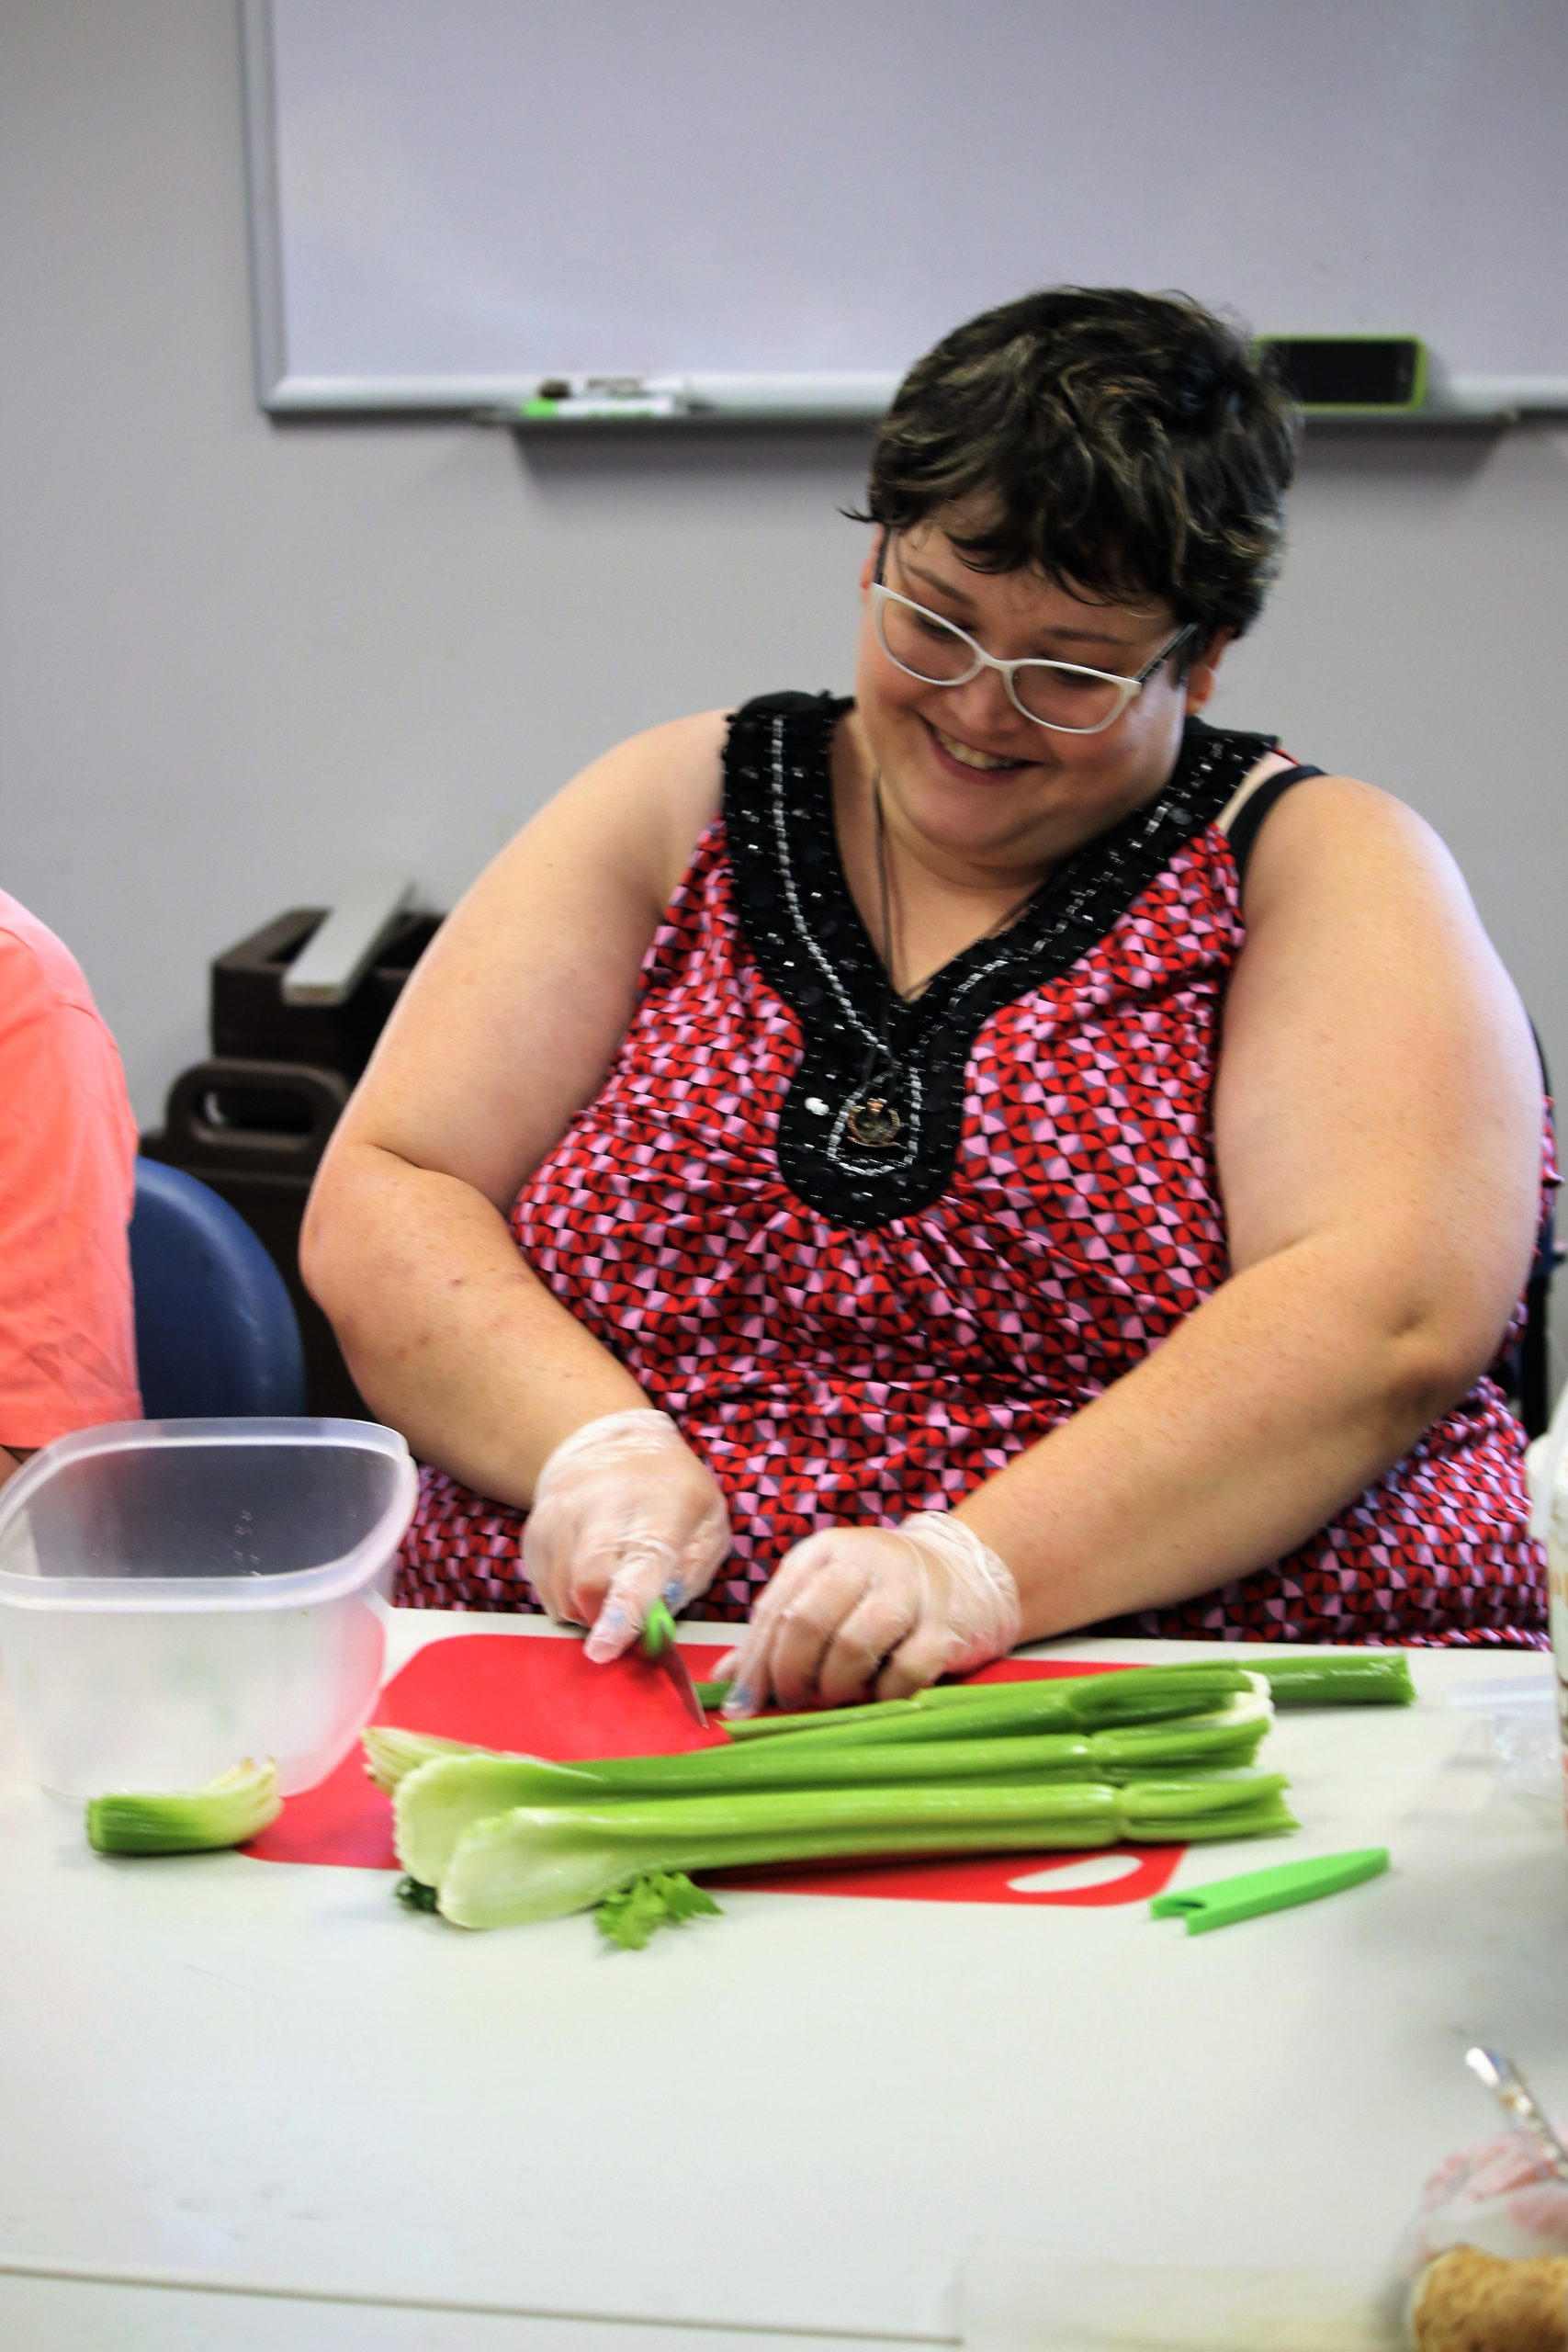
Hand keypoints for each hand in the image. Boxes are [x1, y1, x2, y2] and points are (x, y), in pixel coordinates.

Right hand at [523, 1409, 729, 1662]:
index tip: (604, 1651)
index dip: (621, 1614)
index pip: (637, 1568)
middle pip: (587, 1583)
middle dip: (602, 1619)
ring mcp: (562, 1515)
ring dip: (585, 1608)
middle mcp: (603, 1507)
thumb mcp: (709, 1523)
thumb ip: (692, 1573)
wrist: (611, 1443)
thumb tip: (660, 1620)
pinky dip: (566, 1595)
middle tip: (623, 1619)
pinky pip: (543, 1585)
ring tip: (610, 1584)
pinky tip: (586, 1572)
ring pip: (561, 1591)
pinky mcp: (536, 1529)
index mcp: (659, 1510)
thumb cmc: (673, 1492)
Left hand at [718, 1513, 1020, 1716]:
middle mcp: (863, 1561)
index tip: (742, 1704)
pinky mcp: (945, 1626)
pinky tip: (877, 1695)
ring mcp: (907, 1591)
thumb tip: (726, 1680)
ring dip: (833, 1685)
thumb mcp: (825, 1593)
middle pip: (806, 1622)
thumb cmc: (880, 1589)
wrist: (966, 1571)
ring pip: (851, 1645)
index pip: (775, 1608)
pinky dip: (883, 1694)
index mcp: (824, 1551)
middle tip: (793, 1700)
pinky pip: (904, 1671)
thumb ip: (778, 1631)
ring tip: (833, 1696)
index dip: (754, 1662)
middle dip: (789, 1673)